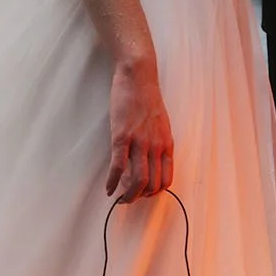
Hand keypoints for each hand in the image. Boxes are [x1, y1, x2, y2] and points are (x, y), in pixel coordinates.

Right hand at [106, 57, 173, 200]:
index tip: (144, 193)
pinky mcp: (121, 136)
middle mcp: (156, 147)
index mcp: (167, 144)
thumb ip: (158, 143)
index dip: (155, 192)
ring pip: (137, 181)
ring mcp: (139, 142)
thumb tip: (152, 160)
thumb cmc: (147, 98)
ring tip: (119, 198)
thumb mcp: (160, 124)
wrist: (138, 76)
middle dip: (139, 197)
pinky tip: (108, 188)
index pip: (166, 180)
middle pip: (151, 185)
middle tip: (128, 199)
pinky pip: (118, 167)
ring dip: (127, 195)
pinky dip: (112, 182)